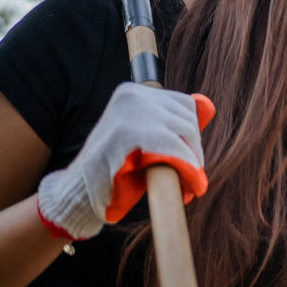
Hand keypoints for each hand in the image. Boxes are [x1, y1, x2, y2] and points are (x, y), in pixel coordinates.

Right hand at [36, 83, 212, 240]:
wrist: (79, 193)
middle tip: (193, 177)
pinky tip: (189, 187)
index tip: (189, 157)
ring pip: (184, 132)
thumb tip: (207, 104)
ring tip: (190, 185)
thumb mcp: (147, 139)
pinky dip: (187, 168)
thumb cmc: (117, 169)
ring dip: (193, 162)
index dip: (192, 135)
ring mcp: (127, 113)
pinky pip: (173, 148)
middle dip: (194, 150)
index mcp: (133, 93)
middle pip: (187, 118)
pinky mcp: (125, 136)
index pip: (185, 104)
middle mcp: (131, 96)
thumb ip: (173, 123)